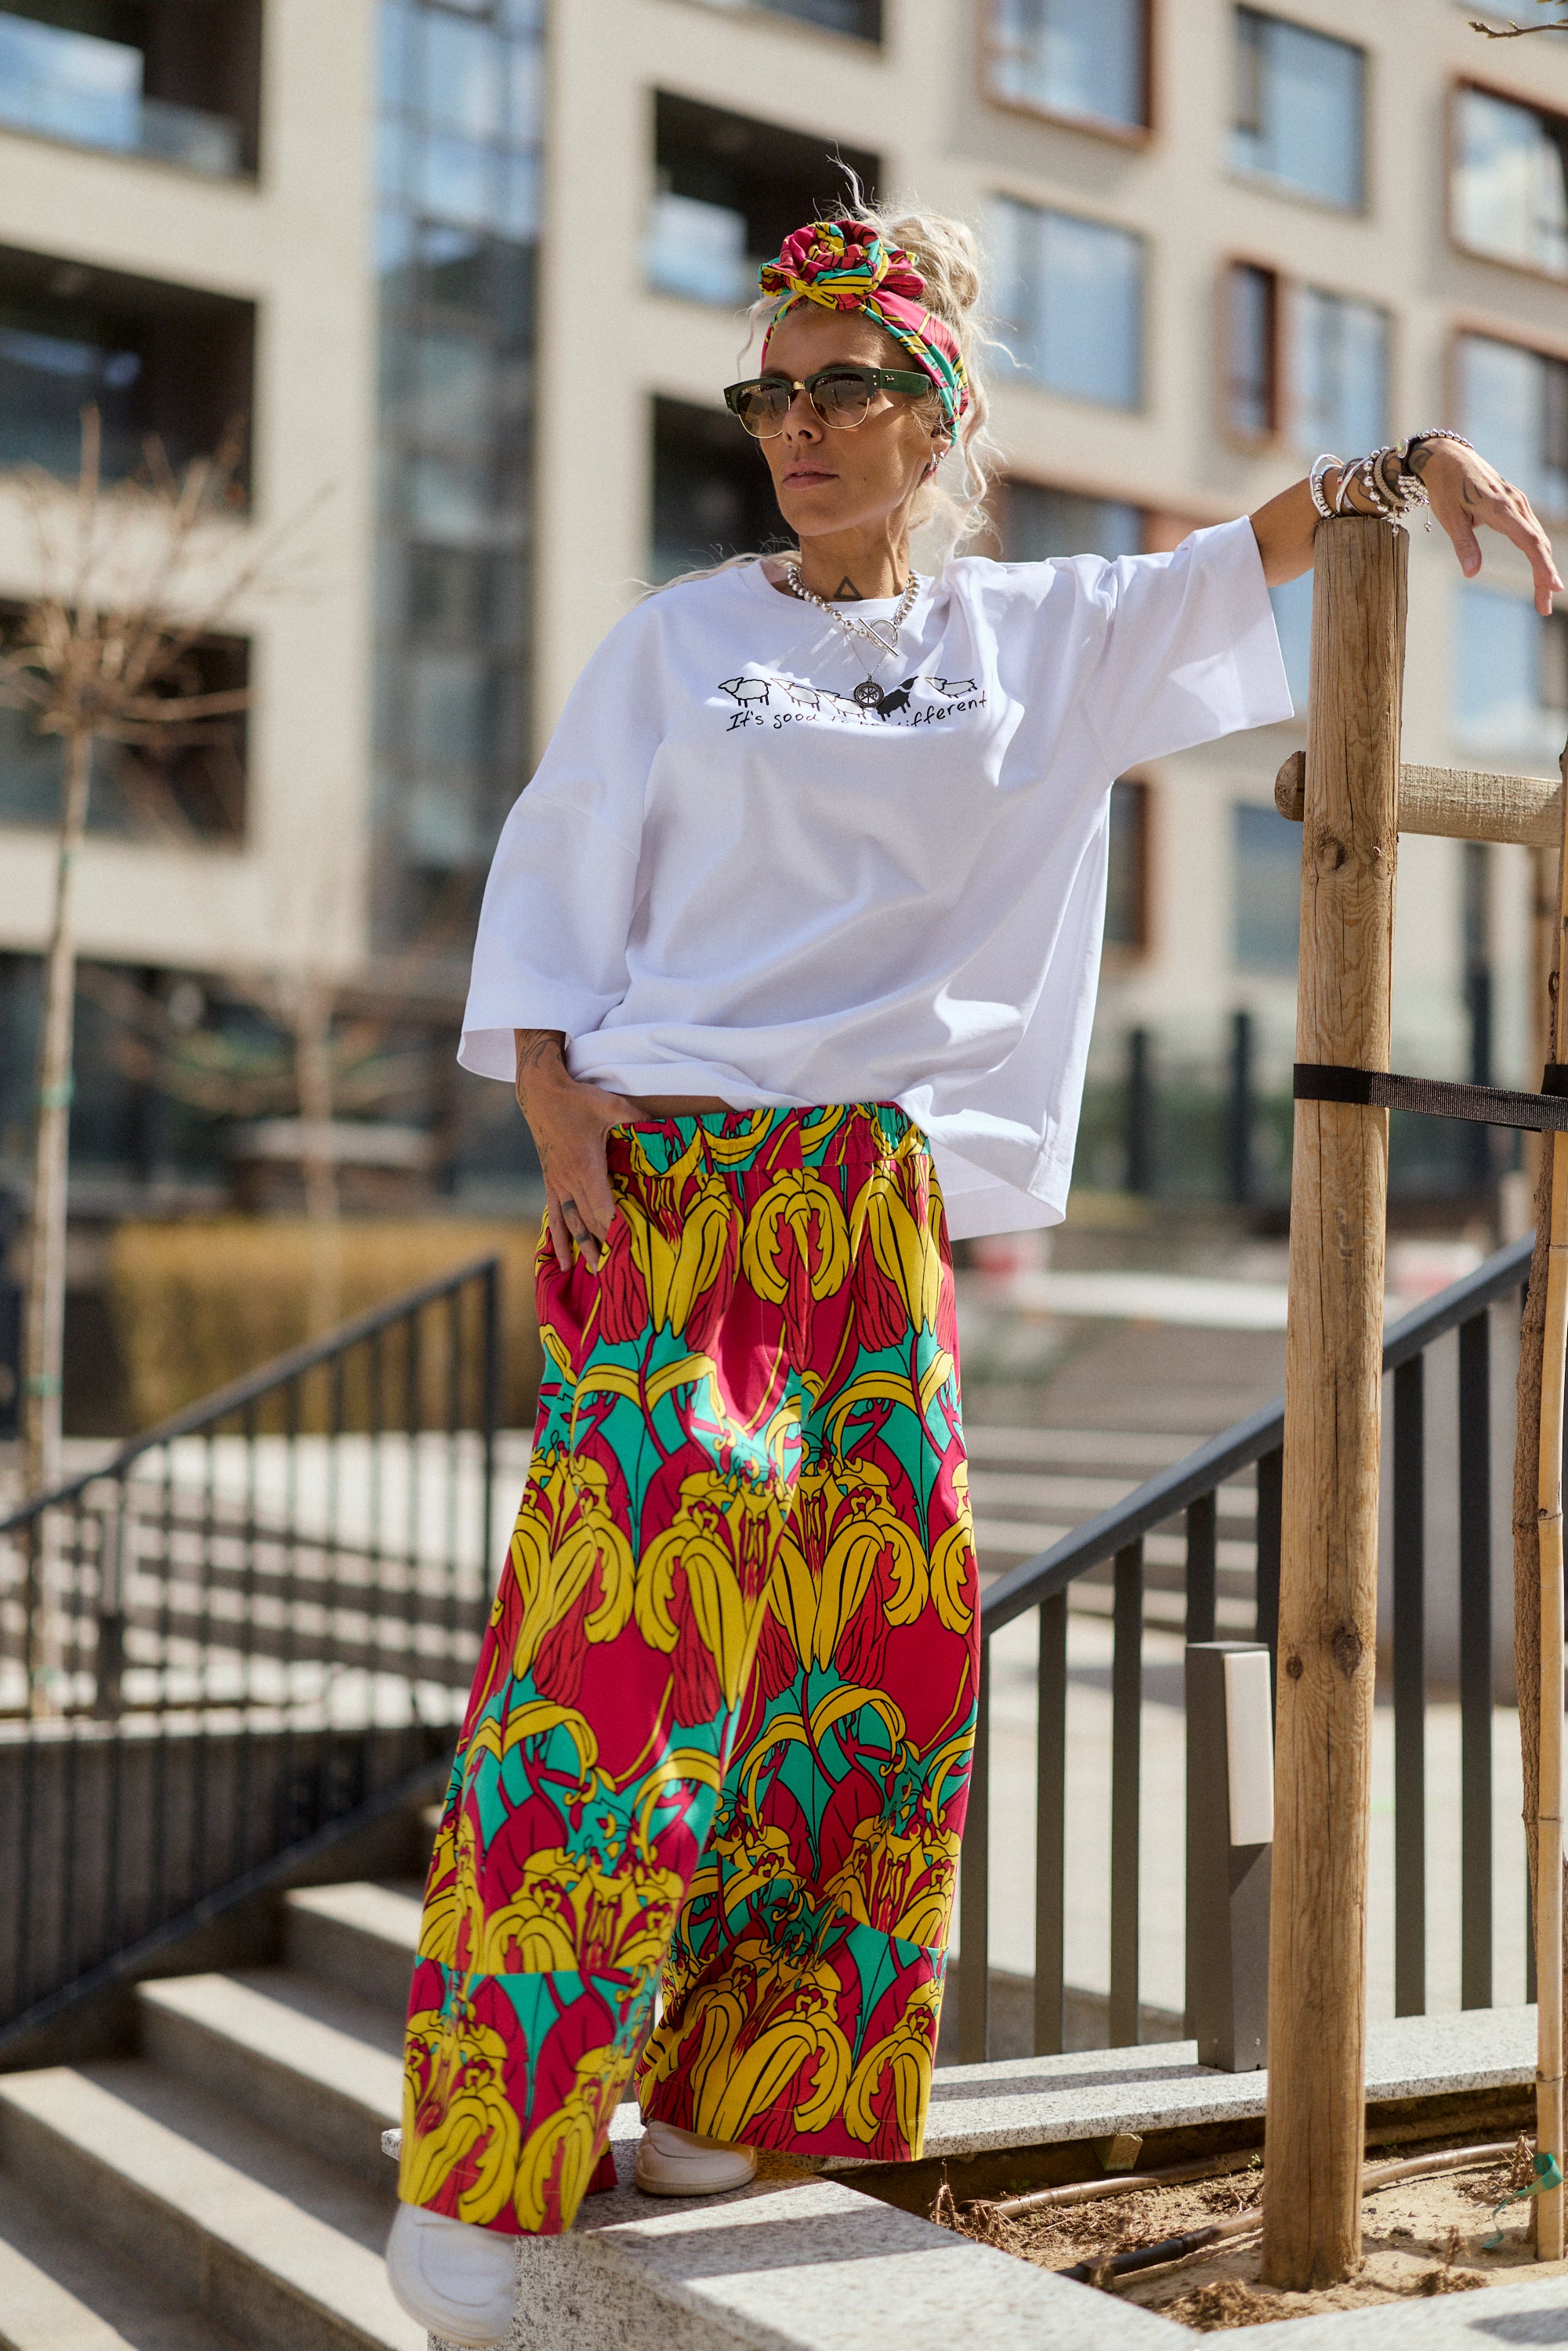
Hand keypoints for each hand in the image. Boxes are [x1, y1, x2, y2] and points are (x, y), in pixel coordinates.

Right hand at [513, 1030, 638, 1273]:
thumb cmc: (577, 1100)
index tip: (629, 1248)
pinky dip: (559, 1240)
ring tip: (595, 1272)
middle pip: (590, 1221)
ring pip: (572, 1224)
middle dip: (605, 1245)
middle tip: (620, 1269)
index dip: (616, 1229)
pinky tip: (562, 1261)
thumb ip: (638, 1119)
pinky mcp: (551, 1182)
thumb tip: (665, 1129)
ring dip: (584, 1248)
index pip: (603, 1207)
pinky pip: (554, 1217)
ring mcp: (558, 1184)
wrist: (539, 1094)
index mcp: (586, 1166)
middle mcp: (569, 1181)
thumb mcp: (610, 1105)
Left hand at [1410, 438, 1562, 616]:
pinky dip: (1538, 552)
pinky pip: (1532, 530)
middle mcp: (1515, 504)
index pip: (1529, 541)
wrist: (1448, 458)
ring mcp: (1518, 502)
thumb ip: (1463, 545)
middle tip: (1544, 608)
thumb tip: (1472, 573)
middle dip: (1544, 577)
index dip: (1542, 566)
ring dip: (1543, 567)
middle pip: (1539, 544)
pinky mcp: (1515, 503)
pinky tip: (1539, 569)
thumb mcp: (1449, 517)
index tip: (1552, 587)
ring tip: (1543, 596)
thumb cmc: (1445, 487)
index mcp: (1500, 508)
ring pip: (1538, 538)